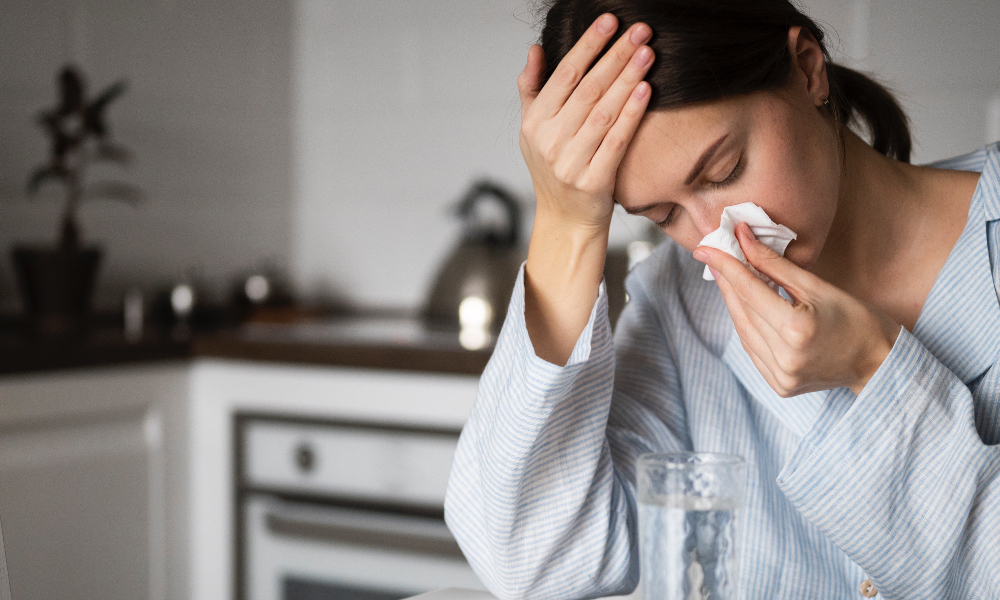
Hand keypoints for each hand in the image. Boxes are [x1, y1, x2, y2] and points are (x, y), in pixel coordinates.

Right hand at [519, 14, 654, 365]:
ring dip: (626, 80)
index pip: (563, 76)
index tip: (608, 22)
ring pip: (602, 113)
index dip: (587, 47)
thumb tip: (535, 50)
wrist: (565, 222)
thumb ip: (533, 90)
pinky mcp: (593, 182)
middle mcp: (548, 142)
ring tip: (647, 54)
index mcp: (534, 124)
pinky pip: (615, 141)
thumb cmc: (554, 169)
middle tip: (639, 31)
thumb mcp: (533, 131)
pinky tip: (645, 91)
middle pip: (586, 90)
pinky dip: (630, 115)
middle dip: (614, 57)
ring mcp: (570, 164)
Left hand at [693, 223, 900, 395]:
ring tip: (729, 279)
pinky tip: (746, 308)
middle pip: (742, 310)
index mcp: (796, 329)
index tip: (704, 249)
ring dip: (734, 304)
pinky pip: (752, 350)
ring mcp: (780, 375)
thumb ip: (775, 265)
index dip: (725, 266)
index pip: (749, 290)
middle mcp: (784, 356)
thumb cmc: (856, 319)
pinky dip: (747, 327)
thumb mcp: (817, 286)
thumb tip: (743, 238)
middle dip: (727, 281)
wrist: (879, 363)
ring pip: (743, 331)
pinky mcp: (779, 386)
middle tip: (714, 257)